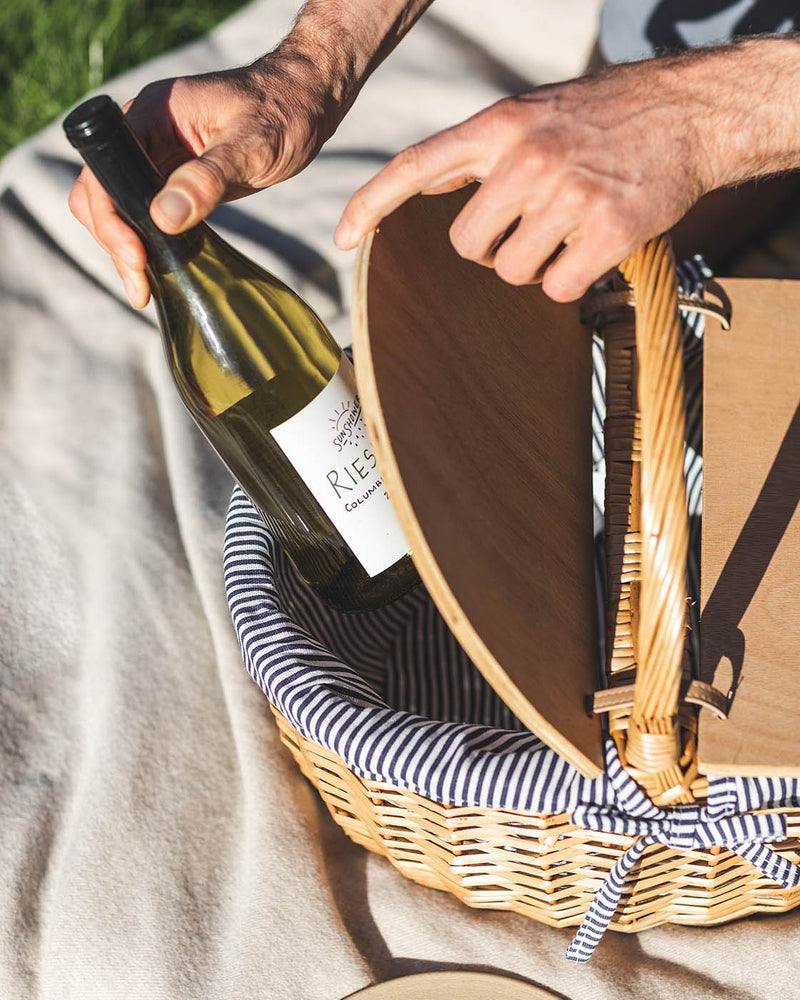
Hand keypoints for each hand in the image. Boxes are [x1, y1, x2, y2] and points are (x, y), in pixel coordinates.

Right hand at [69, 57, 337, 307]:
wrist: (303, 104)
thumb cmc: (282, 114)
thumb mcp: (251, 147)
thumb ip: (207, 179)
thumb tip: (163, 218)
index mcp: (150, 115)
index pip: (104, 171)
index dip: (110, 218)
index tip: (136, 256)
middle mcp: (144, 134)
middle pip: (101, 194)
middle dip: (114, 241)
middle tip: (141, 287)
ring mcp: (156, 157)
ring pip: (119, 208)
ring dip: (126, 248)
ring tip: (146, 290)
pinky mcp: (174, 179)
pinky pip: (146, 213)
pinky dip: (148, 242)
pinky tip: (160, 271)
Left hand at [335, 58, 715, 301]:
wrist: (689, 112)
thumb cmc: (605, 118)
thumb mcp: (533, 113)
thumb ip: (481, 150)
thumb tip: (425, 184)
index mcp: (500, 126)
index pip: (416, 166)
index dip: (371, 204)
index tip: (340, 238)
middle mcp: (528, 157)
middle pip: (468, 246)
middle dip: (494, 249)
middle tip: (530, 227)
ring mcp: (568, 194)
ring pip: (512, 273)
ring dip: (534, 266)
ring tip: (567, 230)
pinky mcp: (608, 229)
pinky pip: (559, 288)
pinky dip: (572, 281)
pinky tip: (594, 247)